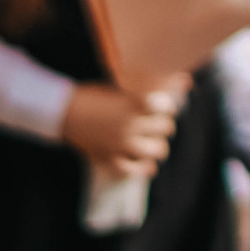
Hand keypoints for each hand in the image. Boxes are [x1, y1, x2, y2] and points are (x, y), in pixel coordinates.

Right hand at [62, 83, 178, 179]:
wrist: (62, 111)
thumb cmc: (94, 94)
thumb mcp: (122, 84)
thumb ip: (154, 84)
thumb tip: (187, 80)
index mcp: (133, 103)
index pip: (168, 107)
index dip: (168, 106)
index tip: (162, 104)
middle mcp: (130, 125)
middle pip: (167, 128)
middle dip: (162, 124)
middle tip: (153, 121)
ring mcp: (121, 145)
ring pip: (158, 150)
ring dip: (156, 144)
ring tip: (149, 139)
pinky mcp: (110, 160)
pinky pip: (136, 170)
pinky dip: (143, 167)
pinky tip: (144, 161)